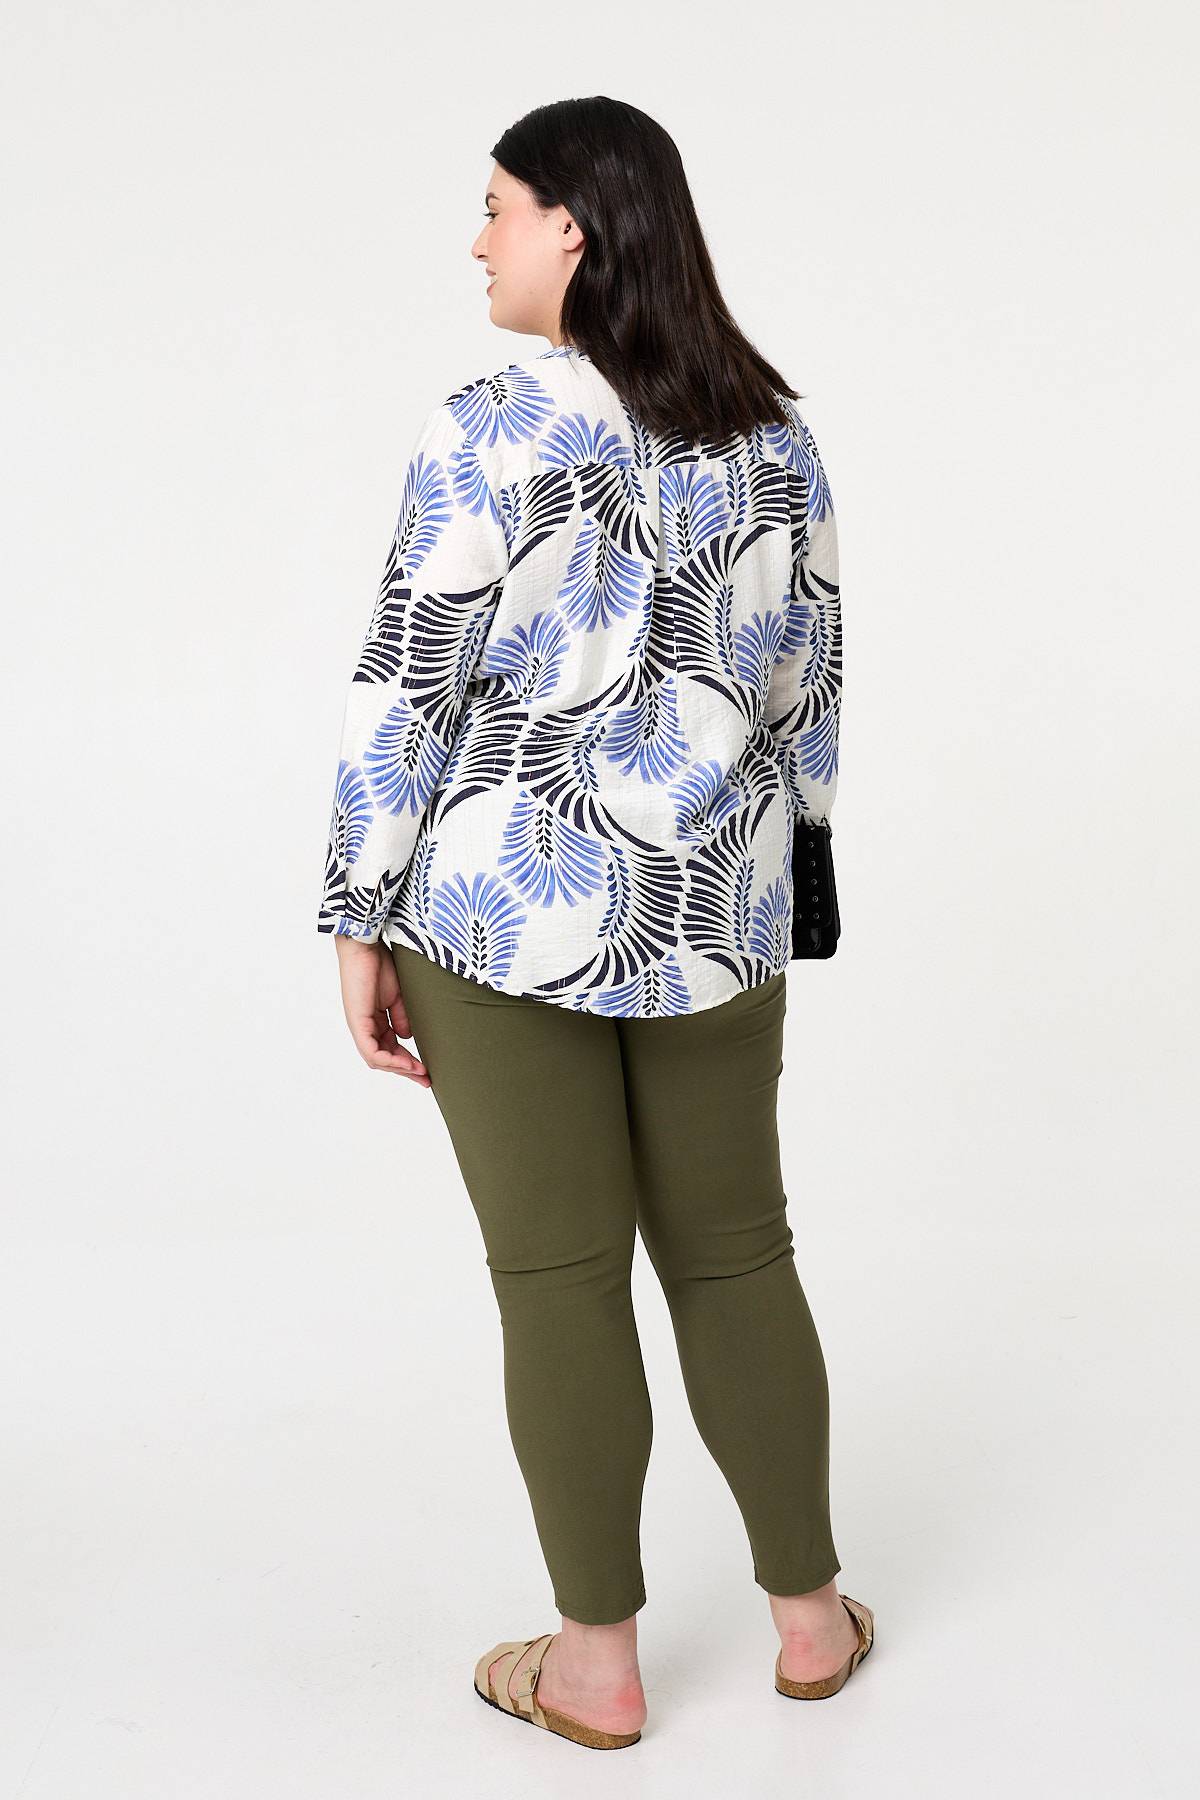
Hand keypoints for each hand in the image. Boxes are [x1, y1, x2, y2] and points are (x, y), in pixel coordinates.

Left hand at [334, 938, 430, 1084]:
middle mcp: (364, 1027)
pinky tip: (406, 1063)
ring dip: (400, 1068)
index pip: (390, 1048)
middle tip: (427, 1079)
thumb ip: (402, 1017)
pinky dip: (389, 1060)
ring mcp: (359, 1026)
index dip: (408, 1061)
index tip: (427, 1069)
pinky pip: (371, 1052)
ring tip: (420, 1072)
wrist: (365, 946)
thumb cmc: (379, 964)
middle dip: (406, 1071)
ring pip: (377, 1060)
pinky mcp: (358, 1023)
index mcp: (373, 1021)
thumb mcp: (397, 996)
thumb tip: (408, 1036)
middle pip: (384, 1059)